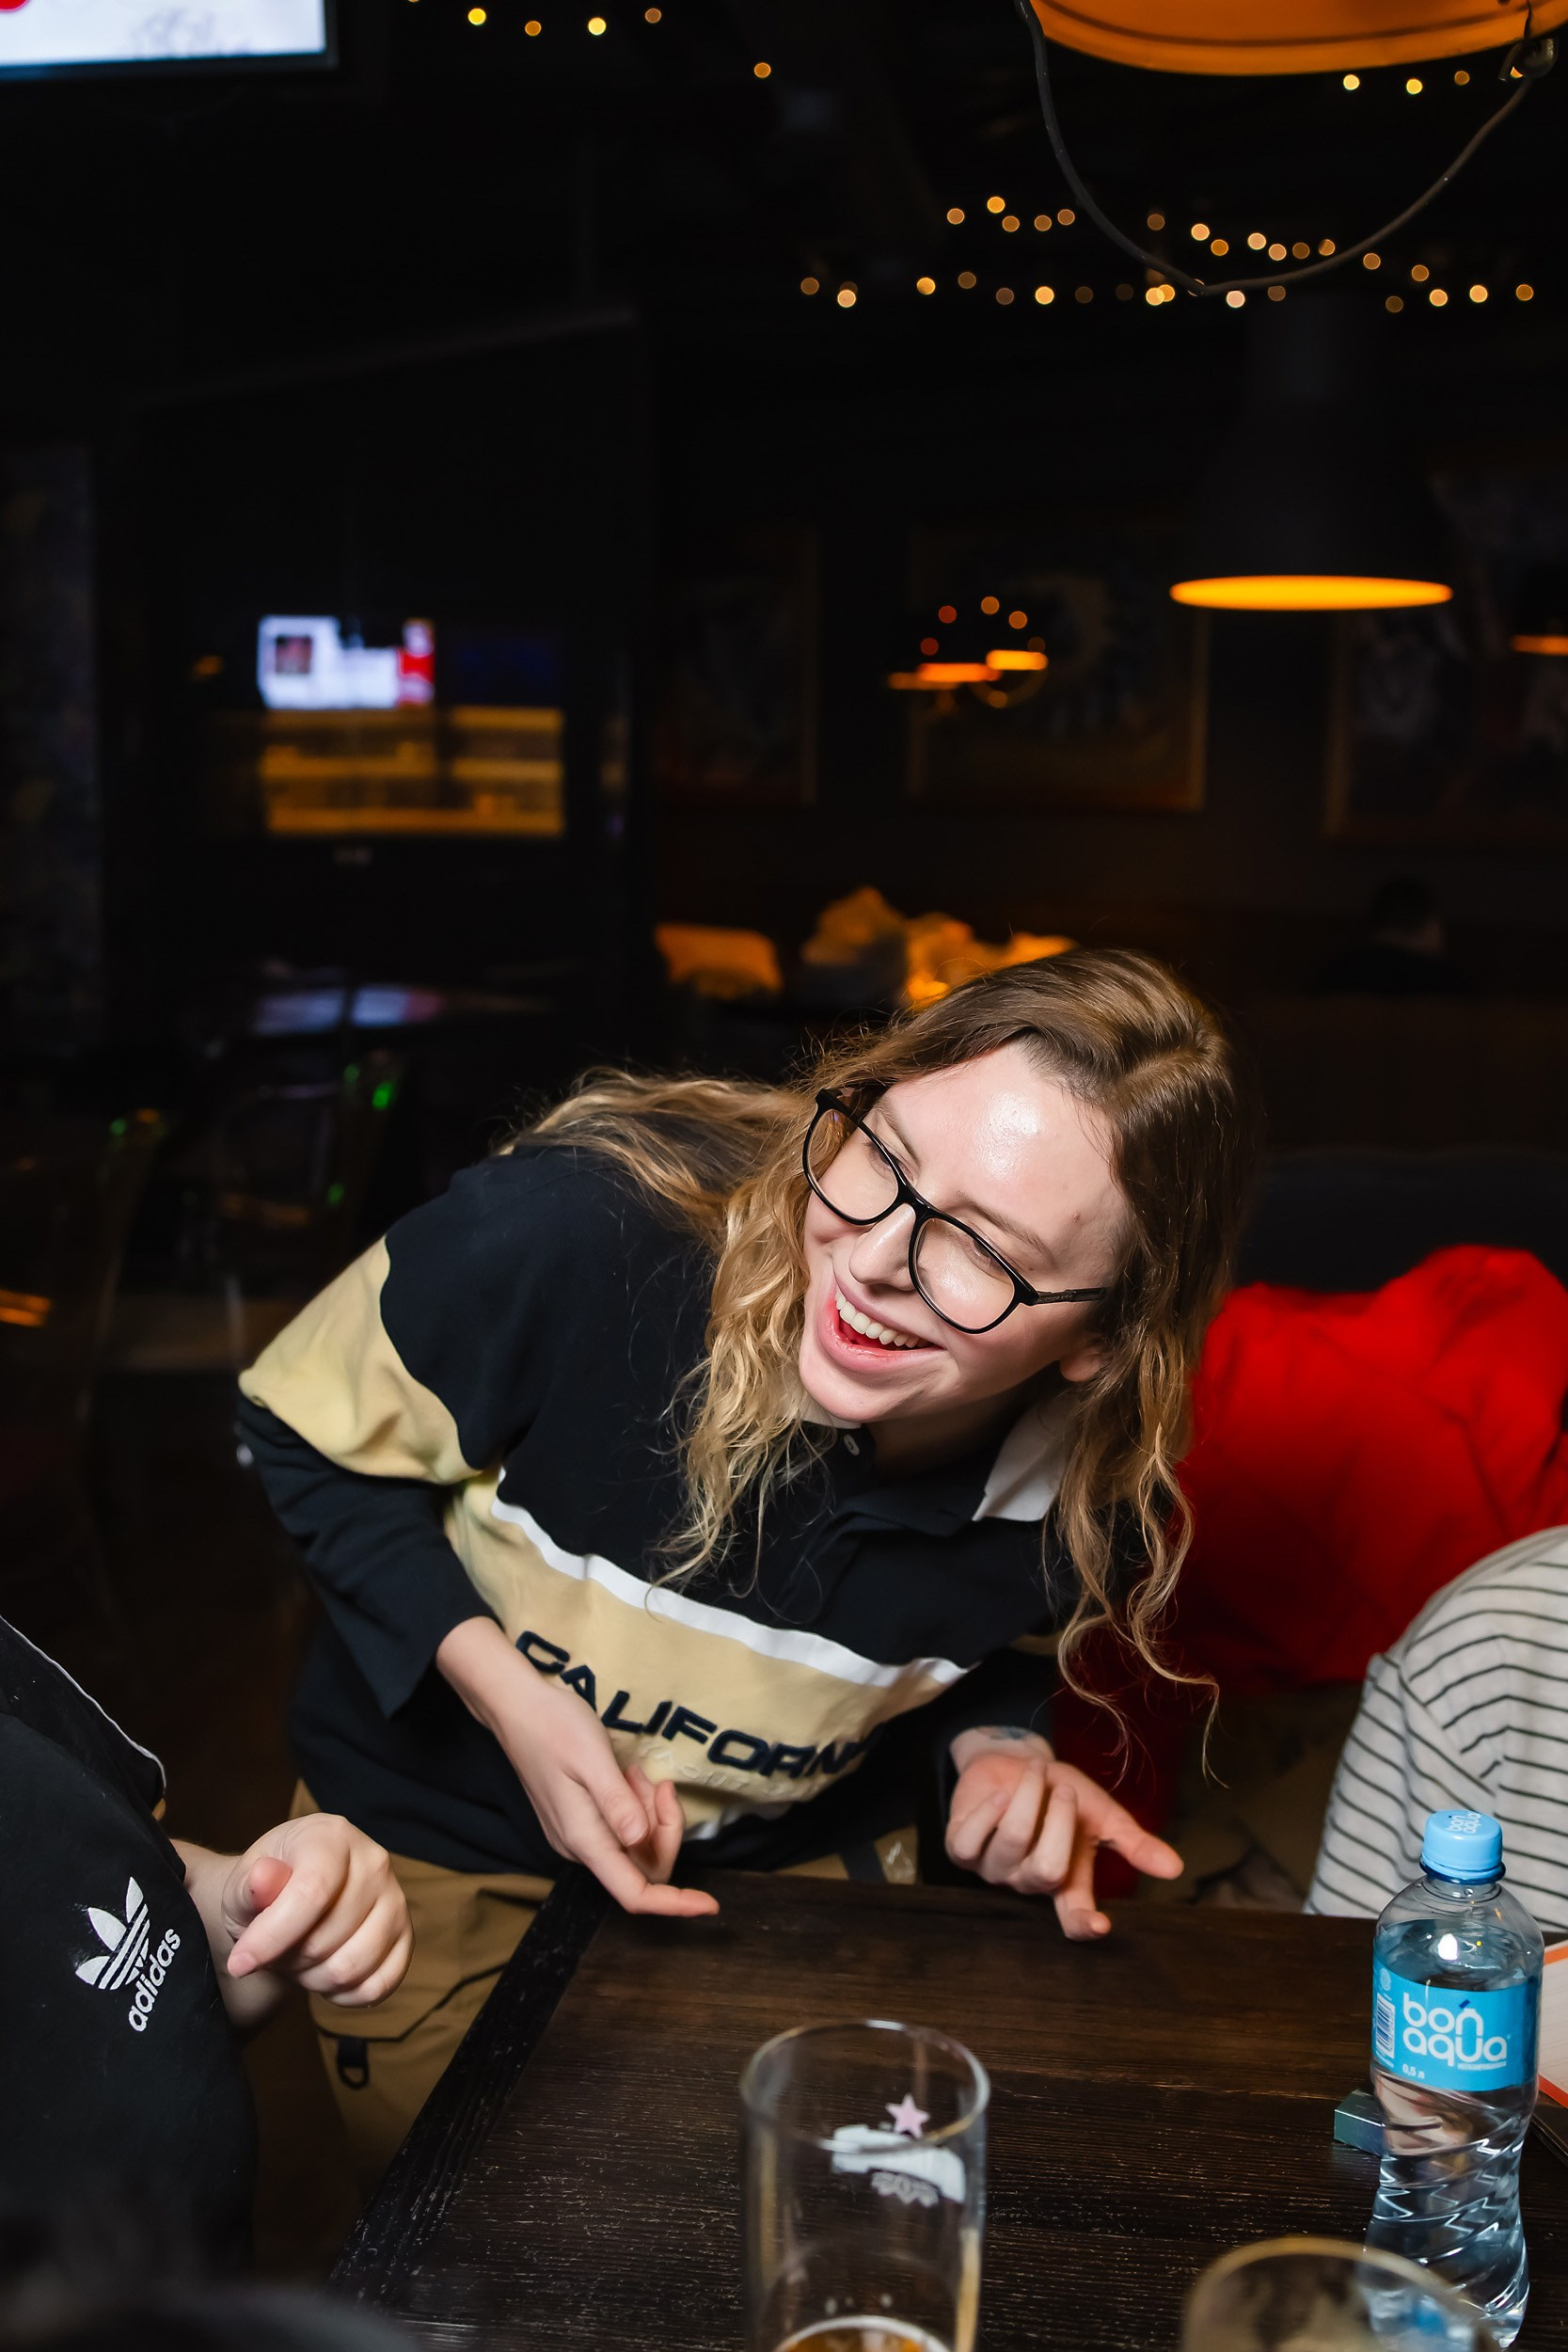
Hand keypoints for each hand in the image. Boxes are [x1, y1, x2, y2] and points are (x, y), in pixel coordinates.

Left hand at [174, 1813, 411, 2030]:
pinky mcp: (406, 1936)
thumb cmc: (263, 1893)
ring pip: (352, 1967)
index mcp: (332, 1836)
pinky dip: (344, 1995)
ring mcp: (396, 1900)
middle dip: (287, 1960)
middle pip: (326, 1939)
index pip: (311, 1892)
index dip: (272, 1936)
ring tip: (298, 1962)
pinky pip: (379, 1985)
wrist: (289, 1903)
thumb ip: (247, 1887)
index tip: (239, 1963)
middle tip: (273, 1952)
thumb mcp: (241, 1887)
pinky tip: (325, 1976)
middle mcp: (374, 1862)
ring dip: (313, 1980)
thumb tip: (264, 1878)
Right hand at [437, 1617, 717, 1920]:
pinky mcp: (579, 1821)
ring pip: (634, 1846)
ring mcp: (578, 1835)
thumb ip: (617, 1802)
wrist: (517, 1709)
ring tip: (635, 1773)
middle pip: (642, 1866)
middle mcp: (581, 1847)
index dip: (674, 1903)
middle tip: (659, 1785)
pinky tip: (627, 1776)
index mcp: (584, 1839)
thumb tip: (640, 1840)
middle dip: (664, 1830)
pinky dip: (636, 1807)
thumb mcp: (592, 1758)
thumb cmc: (554, 1727)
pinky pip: (621, 1829)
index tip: (711, 1903)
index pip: (634, 1893)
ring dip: (649, 1814)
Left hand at [946, 1728, 1182, 1938]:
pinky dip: (987, 1810)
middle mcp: (1028, 1882)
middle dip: (1058, 1823)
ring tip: (1036, 1775)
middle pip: (1047, 1870)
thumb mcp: (1100, 1814)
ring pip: (1010, 1843)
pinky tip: (999, 1793)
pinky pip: (967, 1841)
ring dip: (1027, 1799)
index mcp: (1064, 1881)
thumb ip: (1133, 1842)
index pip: (1074, 1917)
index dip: (1084, 1925)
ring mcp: (993, 1869)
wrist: (1015, 1762)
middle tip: (1063, 1792)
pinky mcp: (960, 1849)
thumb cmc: (1059, 1794)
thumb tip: (1175, 1867)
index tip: (1102, 1927)